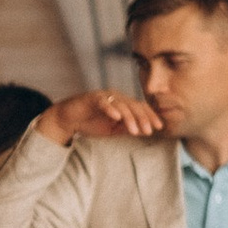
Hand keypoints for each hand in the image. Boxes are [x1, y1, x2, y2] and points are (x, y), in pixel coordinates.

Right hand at [40, 87, 161, 142]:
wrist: (68, 119)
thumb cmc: (91, 123)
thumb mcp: (113, 129)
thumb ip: (127, 128)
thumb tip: (146, 131)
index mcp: (122, 104)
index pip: (140, 108)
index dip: (150, 116)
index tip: (159, 127)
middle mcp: (116, 97)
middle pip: (134, 106)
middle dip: (143, 118)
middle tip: (149, 131)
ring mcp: (104, 97)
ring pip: (121, 105)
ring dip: (129, 118)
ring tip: (135, 131)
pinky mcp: (92, 98)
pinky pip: (103, 102)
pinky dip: (110, 109)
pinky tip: (117, 117)